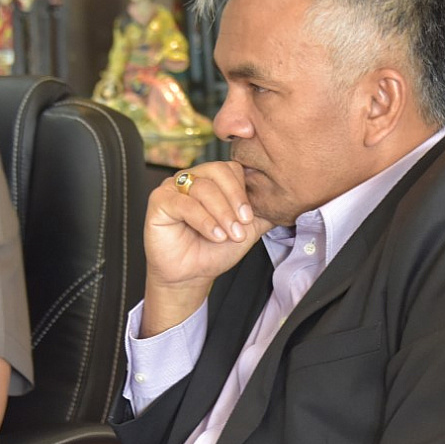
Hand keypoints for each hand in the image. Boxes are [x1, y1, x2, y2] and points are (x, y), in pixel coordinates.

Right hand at [141, 162, 272, 335]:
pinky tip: (214, 235)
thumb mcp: (246, 230)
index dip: (243, 192)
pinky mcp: (159, 200)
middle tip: (241, 226)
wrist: (190, 275)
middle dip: (234, 201)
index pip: (232, 169)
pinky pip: (184, 203)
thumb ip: (263, 214)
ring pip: (203, 187)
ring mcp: (174, 186)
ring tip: (228, 235)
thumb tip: (285, 203)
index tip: (249, 218)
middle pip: (218, 172)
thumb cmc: (214, 250)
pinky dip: (203, 220)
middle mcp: (193, 177)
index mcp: (212, 179)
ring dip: (221, 213)